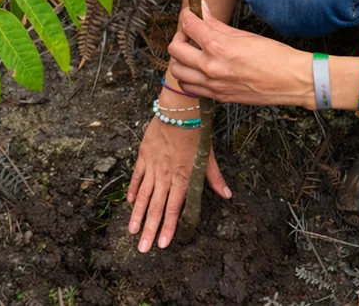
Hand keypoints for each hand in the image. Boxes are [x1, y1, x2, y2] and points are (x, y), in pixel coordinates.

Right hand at [126, 106, 231, 251]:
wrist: (179, 110)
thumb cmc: (197, 132)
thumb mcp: (208, 156)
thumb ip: (214, 178)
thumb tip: (227, 195)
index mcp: (183, 177)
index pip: (175, 208)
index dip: (169, 227)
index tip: (163, 243)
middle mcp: (166, 175)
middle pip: (157, 207)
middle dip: (150, 229)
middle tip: (143, 248)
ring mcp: (153, 166)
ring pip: (144, 195)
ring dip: (137, 215)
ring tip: (132, 231)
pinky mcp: (144, 156)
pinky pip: (137, 177)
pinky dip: (134, 190)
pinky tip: (131, 203)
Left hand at [167, 6, 312, 107]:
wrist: (292, 81)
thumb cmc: (274, 56)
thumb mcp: (244, 34)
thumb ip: (217, 24)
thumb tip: (204, 10)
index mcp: (218, 46)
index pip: (188, 25)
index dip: (186, 15)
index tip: (190, 13)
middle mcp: (210, 67)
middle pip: (175, 49)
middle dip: (180, 36)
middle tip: (190, 33)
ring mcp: (212, 84)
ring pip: (177, 71)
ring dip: (181, 59)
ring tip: (194, 52)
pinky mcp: (218, 96)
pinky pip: (190, 87)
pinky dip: (188, 77)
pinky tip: (199, 69)